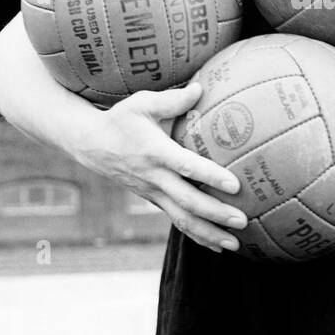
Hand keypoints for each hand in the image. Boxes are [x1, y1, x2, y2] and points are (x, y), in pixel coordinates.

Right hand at [72, 81, 246, 253]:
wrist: (90, 144)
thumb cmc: (121, 119)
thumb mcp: (142, 103)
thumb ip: (173, 99)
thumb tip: (201, 88)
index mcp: (155, 152)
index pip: (186, 166)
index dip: (210, 177)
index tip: (235, 185)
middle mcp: (154, 177)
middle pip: (188, 201)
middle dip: (216, 214)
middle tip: (243, 220)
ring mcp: (153, 193)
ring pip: (182, 219)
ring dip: (209, 233)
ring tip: (235, 245)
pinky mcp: (153, 200)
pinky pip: (176, 221)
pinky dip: (196, 236)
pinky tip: (217, 246)